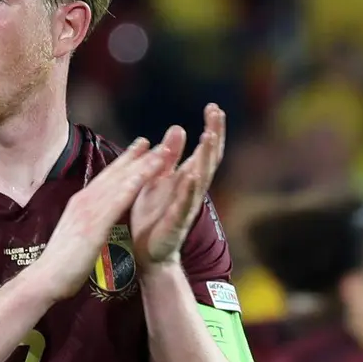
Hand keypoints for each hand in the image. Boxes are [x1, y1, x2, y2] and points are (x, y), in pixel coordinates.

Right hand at [32, 139, 169, 299]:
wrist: (45, 278)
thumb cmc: (60, 265)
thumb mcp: (74, 237)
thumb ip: (85, 224)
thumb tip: (91, 221)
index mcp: (80, 205)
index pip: (104, 180)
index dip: (121, 164)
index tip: (135, 151)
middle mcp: (84, 201)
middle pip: (114, 174)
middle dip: (133, 157)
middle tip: (150, 141)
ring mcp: (89, 210)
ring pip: (121, 181)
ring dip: (142, 164)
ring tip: (161, 151)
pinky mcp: (95, 223)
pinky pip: (119, 199)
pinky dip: (135, 183)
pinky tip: (148, 173)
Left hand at [131, 104, 226, 269]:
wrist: (146, 253)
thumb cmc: (152, 215)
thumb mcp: (158, 179)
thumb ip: (169, 156)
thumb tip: (179, 127)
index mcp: (186, 178)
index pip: (205, 150)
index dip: (212, 129)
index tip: (214, 107)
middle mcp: (191, 190)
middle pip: (209, 159)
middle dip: (213, 135)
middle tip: (216, 113)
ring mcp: (186, 206)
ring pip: (201, 178)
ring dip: (205, 157)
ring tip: (208, 136)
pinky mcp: (176, 223)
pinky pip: (184, 204)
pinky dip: (188, 189)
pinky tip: (191, 175)